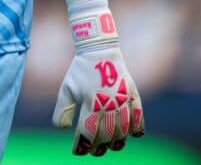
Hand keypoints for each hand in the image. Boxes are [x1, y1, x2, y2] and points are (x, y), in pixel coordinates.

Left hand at [52, 0, 144, 155]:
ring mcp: (123, 100)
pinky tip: (132, 135)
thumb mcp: (66, 89)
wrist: (99, 50)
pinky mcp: (134, 95)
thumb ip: (62, 110)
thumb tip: (62, 129)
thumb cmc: (80, 71)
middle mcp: (108, 103)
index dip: (82, 145)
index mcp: (89, 102)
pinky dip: (136, 128)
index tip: (78, 151)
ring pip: (123, 130)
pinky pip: (138, 117)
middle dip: (98, 147)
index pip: (87, 132)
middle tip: (93, 151)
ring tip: (110, 147)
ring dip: (117, 142)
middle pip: (105, 135)